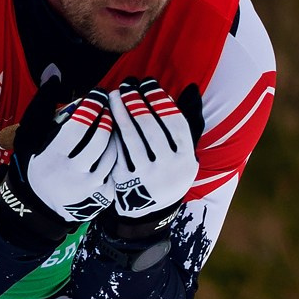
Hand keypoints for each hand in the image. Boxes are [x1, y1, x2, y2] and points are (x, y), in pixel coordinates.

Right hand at [0, 86, 122, 253]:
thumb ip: (44, 104)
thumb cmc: (37, 163)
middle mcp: (73, 175)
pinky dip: (119, 149)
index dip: (91, 106)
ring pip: (113, 151)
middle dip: (108, 115)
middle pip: (100, 137)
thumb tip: (54, 72)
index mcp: (53, 158)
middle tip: (110, 104)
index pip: (78, 126)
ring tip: (114, 120)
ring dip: (117, 132)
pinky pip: (118, 166)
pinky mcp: (106, 195)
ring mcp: (92, 187)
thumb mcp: (31, 136)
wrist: (41, 208)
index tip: (96, 94)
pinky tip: (119, 138)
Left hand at [85, 78, 195, 249]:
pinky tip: (108, 115)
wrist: (149, 214)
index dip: (161, 101)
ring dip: (122, 111)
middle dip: (138, 102)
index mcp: (186, 160)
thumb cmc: (168, 173)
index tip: (150, 84)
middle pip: (151, 127)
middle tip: (129, 85)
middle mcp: (168, 169)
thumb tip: (191, 88)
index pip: (175, 123)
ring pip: (132, 137)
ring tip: (117, 94)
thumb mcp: (184, 154)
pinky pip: (118, 149)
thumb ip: (188, 122)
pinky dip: (112, 130)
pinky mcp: (125, 180)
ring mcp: (145, 176)